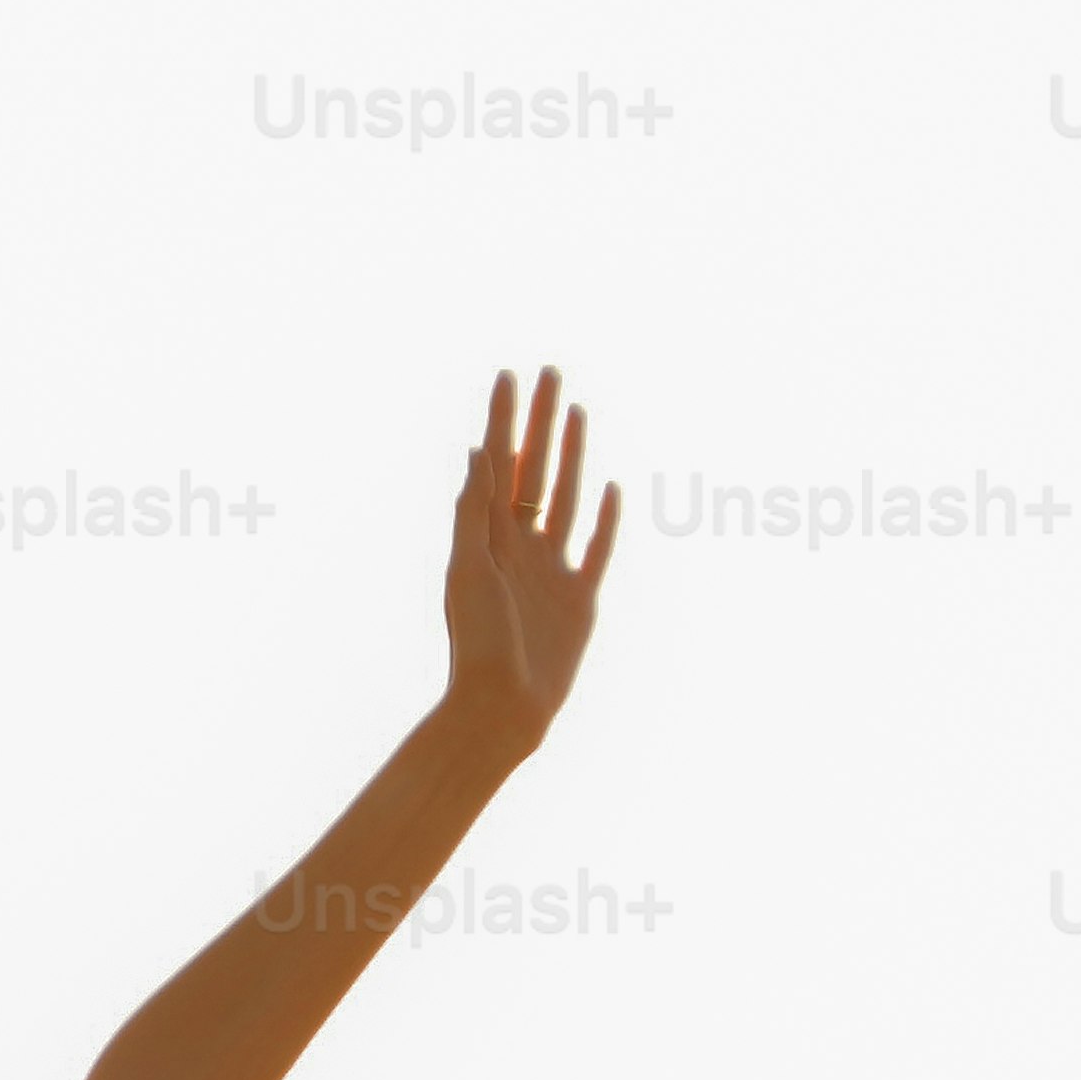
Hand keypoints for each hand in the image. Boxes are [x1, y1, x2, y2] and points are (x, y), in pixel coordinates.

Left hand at [435, 362, 615, 754]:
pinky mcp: (580, 600)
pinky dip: (607, 519)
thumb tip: (477, 451)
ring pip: (565, 497)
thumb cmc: (477, 645)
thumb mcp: (467, 571)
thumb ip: (473, 512)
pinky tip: (613, 487)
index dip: (503, 418)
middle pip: (534, 468)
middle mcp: (520, 546)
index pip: (497, 463)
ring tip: (574, 410)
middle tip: (549, 372)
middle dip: (540, 420)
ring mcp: (552, 570)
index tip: (509, 375)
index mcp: (488, 537)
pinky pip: (597, 548)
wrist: (502, 708)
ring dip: (571, 454)